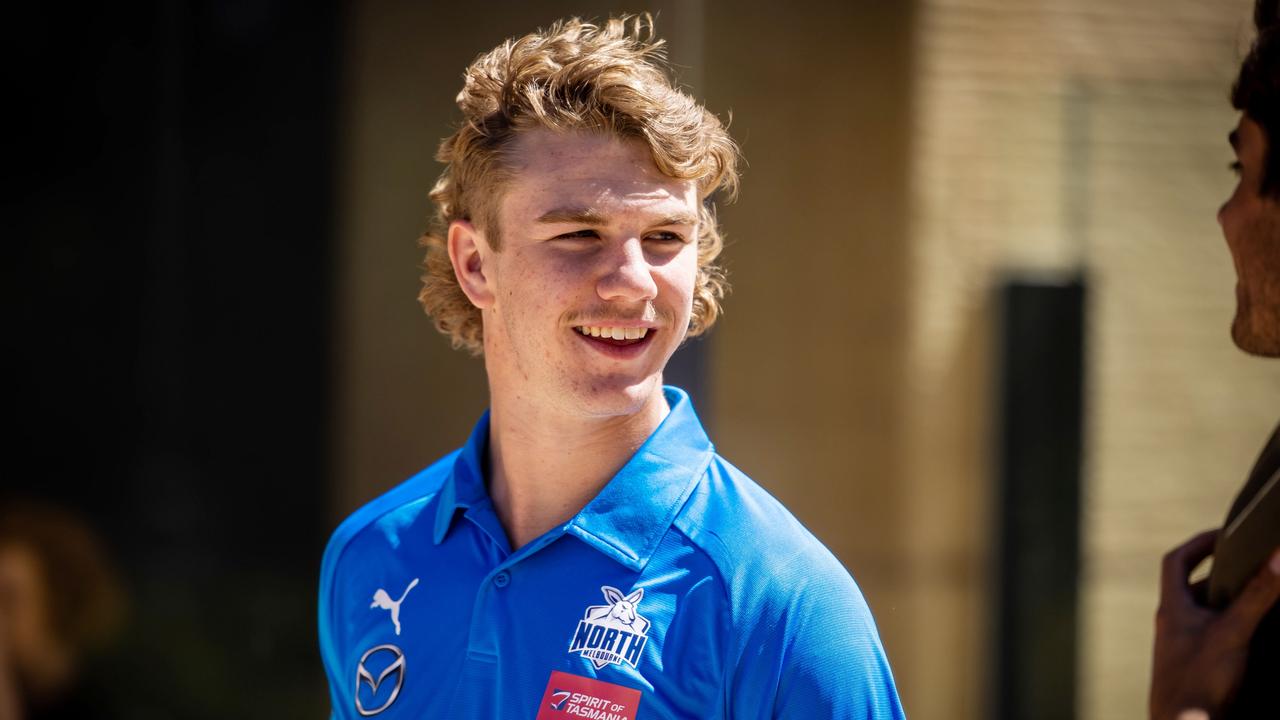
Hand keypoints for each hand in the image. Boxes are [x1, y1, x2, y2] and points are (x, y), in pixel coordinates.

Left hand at [1149, 529, 1279, 719]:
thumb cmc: (1199, 681)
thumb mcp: (1234, 632)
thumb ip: (1257, 595)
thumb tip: (1277, 556)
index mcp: (1172, 608)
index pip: (1175, 560)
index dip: (1198, 543)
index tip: (1224, 535)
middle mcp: (1173, 624)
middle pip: (1193, 588)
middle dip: (1224, 576)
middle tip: (1253, 569)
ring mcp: (1182, 647)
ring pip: (1206, 615)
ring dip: (1230, 605)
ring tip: (1260, 599)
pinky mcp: (1194, 668)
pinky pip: (1213, 639)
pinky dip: (1232, 631)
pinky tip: (1255, 639)